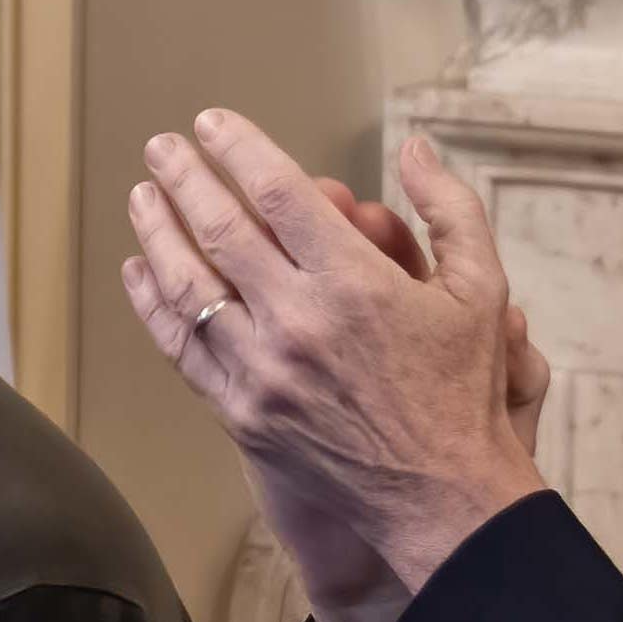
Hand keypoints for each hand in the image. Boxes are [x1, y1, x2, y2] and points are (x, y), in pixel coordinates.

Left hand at [125, 111, 550, 621]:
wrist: (442, 497)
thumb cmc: (462, 388)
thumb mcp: (482, 288)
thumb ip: (449, 209)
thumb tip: (415, 147)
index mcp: (356, 282)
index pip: (278, 194)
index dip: (238, 150)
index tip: (212, 124)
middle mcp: (300, 322)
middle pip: (221, 230)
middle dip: (184, 179)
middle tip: (161, 147)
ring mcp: (263, 372)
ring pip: (189, 287)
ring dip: (158, 234)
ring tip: (143, 197)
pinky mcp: (242, 414)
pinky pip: (183, 348)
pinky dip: (154, 305)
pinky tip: (140, 272)